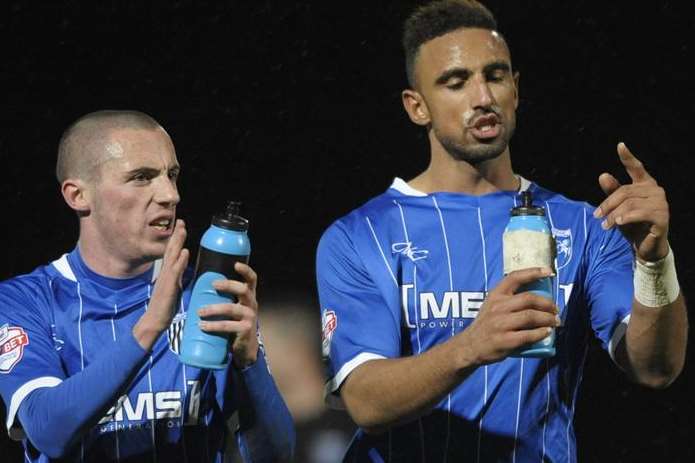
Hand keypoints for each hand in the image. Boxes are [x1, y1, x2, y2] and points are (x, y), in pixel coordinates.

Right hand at [134, 219, 189, 348]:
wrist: (154, 321)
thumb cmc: (164, 307)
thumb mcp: (174, 287)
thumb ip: (178, 275)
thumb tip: (182, 265)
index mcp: (168, 273)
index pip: (172, 252)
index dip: (176, 239)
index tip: (180, 226)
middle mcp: (166, 273)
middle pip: (171, 250)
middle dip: (176, 235)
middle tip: (181, 221)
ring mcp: (166, 279)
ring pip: (172, 257)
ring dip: (177, 242)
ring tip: (182, 229)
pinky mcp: (168, 287)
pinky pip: (175, 272)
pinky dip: (180, 261)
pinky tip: (184, 252)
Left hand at [197, 262, 259, 367]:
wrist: (245, 347)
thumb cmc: (235, 323)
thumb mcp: (234, 307)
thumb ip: (225, 297)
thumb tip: (200, 284)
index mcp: (249, 296)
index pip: (252, 279)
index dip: (246, 270)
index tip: (236, 264)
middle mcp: (252, 304)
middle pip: (243, 290)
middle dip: (228, 285)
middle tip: (213, 285)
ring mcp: (250, 317)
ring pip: (232, 308)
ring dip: (214, 309)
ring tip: (199, 311)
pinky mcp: (245, 330)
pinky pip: (228, 326)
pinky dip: (213, 325)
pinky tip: (203, 326)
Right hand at [459, 267, 558, 364]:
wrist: (470, 346)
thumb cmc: (486, 324)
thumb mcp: (492, 305)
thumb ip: (509, 299)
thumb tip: (539, 296)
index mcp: (495, 295)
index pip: (514, 278)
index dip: (533, 272)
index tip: (548, 271)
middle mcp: (497, 307)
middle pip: (529, 299)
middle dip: (547, 303)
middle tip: (555, 310)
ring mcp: (500, 324)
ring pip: (531, 316)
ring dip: (548, 319)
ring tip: (555, 322)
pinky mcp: (504, 341)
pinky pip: (528, 335)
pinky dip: (541, 333)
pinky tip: (547, 332)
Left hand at [594, 142, 669, 261]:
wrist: (646, 247)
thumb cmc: (632, 225)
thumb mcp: (618, 208)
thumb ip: (612, 193)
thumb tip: (603, 175)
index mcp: (645, 185)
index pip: (636, 168)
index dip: (628, 157)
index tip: (620, 145)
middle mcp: (655, 191)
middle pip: (625, 191)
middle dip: (608, 204)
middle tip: (596, 215)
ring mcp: (661, 204)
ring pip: (630, 204)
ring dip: (614, 215)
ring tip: (605, 225)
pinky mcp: (662, 217)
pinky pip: (640, 214)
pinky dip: (626, 218)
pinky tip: (618, 223)